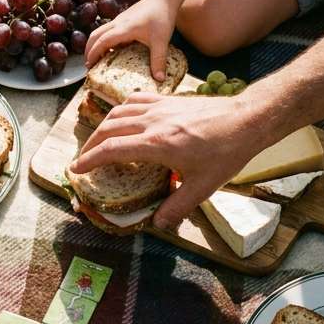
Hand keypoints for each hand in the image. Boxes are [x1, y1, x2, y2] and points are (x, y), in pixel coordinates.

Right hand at [68, 92, 260, 229]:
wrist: (247, 119)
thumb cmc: (226, 152)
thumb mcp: (203, 186)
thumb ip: (177, 206)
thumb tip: (157, 224)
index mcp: (156, 144)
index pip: (111, 150)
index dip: (89, 160)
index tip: (76, 170)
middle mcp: (152, 122)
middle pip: (108, 129)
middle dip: (90, 145)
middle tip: (83, 160)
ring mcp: (159, 107)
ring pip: (118, 112)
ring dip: (103, 126)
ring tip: (98, 141)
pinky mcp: (168, 99)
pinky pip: (135, 100)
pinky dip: (122, 109)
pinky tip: (123, 118)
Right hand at [84, 0, 175, 81]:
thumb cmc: (162, 16)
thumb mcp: (161, 41)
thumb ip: (159, 60)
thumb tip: (159, 80)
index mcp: (124, 29)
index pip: (102, 41)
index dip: (93, 54)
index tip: (89, 67)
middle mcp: (118, 23)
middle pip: (95, 35)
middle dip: (89, 50)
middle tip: (89, 65)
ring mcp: (119, 20)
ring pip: (100, 31)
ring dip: (95, 44)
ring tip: (97, 59)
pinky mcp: (123, 18)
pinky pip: (108, 30)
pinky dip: (104, 40)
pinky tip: (112, 50)